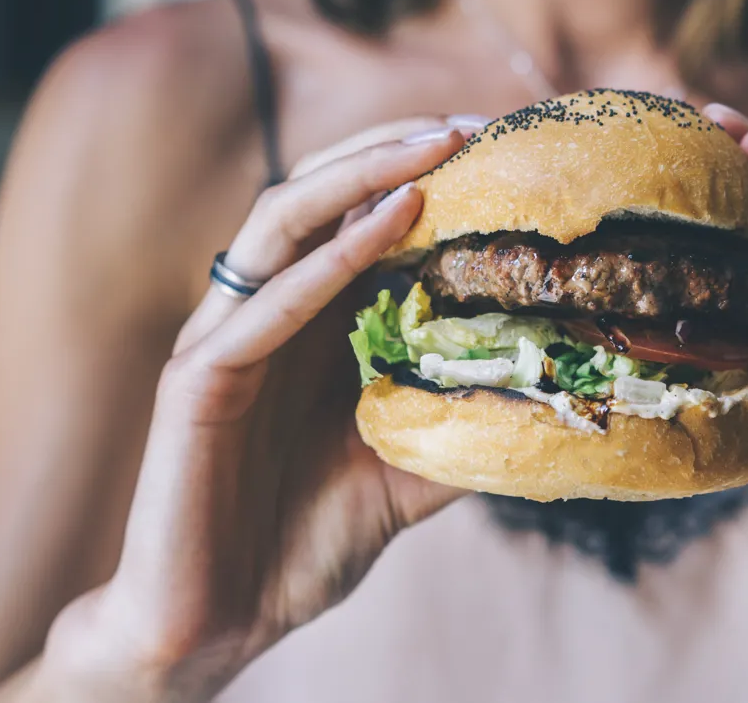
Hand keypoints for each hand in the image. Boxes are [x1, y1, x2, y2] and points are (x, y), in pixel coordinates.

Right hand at [40, 122, 469, 699]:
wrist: (219, 621)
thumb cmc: (303, 539)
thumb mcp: (407, 474)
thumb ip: (461, 427)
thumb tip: (550, 403)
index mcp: (307, 326)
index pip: (357, 223)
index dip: (419, 178)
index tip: (497, 151)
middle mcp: (263, 314)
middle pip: (318, 198)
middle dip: (391, 151)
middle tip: (472, 126)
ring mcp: (225, 340)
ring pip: (282, 223)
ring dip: (360, 175)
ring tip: (436, 146)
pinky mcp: (196, 381)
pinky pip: (265, 304)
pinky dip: (330, 257)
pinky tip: (393, 220)